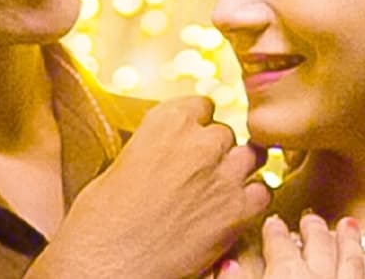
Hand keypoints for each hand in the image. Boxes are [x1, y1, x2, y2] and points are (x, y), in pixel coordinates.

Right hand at [29, 96, 270, 278]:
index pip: (201, 104)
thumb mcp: (122, 162)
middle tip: (197, 173)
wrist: (108, 261)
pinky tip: (232, 209)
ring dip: (237, 169)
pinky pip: (262, 192)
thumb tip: (164, 152)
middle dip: (214, 150)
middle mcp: (200, 142)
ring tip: (218, 188)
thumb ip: (153, 146)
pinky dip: (251, 199)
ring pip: (250, 157)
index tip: (191, 137)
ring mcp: (223, 176)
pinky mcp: (238, 211)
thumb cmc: (102, 217)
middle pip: (225, 133)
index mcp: (167, 122)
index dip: (196, 123)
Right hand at [213, 213, 364, 278]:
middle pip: (317, 244)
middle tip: (310, 215)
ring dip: (348, 241)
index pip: (278, 242)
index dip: (274, 230)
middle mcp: (318, 277)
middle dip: (313, 227)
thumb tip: (227, 264)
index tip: (272, 220)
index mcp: (286, 273)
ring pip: (350, 259)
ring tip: (348, 225)